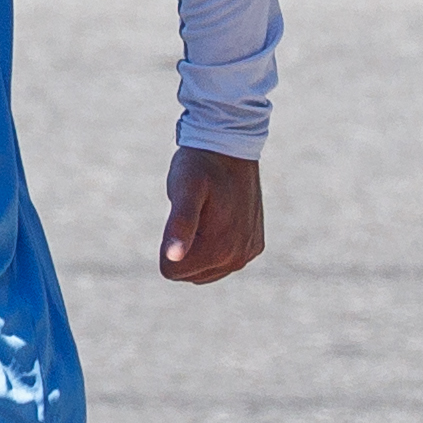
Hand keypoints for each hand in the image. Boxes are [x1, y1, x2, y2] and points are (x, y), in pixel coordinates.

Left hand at [161, 148, 264, 284]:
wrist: (230, 148)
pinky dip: (214, 244)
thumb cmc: (199, 167)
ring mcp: (248, 254)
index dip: (168, 243)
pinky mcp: (254, 246)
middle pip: (188, 273)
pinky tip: (219, 217)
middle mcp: (237, 259)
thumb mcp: (183, 191)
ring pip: (203, 270)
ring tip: (206, 215)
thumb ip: (179, 225)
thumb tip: (173, 258)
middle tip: (195, 213)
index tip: (182, 216)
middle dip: (183, 247)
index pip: (171, 271)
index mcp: (219, 250)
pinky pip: (221, 261)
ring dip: (198, 246)